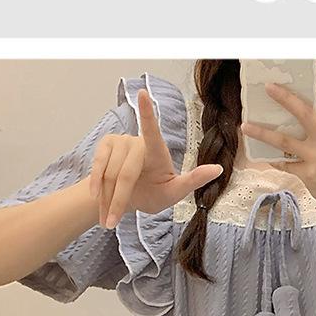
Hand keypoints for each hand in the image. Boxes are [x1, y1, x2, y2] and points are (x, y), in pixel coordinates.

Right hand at [89, 88, 222, 226]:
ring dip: (107, 198)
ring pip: (109, 173)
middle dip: (119, 200)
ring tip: (110, 213)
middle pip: (126, 174)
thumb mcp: (174, 193)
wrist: (125, 200)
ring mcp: (120, 142)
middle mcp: (138, 142)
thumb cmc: (154, 195)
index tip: (143, 93)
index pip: (152, 132)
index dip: (146, 113)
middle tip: (113, 222)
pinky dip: (96, 185)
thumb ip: (193, 181)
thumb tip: (219, 168)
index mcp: (158, 152)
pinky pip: (97, 166)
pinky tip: (97, 197)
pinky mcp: (105, 145)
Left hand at [240, 59, 315, 217]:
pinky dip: (273, 160)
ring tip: (245, 125)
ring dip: (262, 133)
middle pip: (304, 113)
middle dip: (284, 98)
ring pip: (284, 141)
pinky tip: (263, 157)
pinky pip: (284, 163)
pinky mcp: (308, 174)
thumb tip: (299, 110)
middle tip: (267, 86)